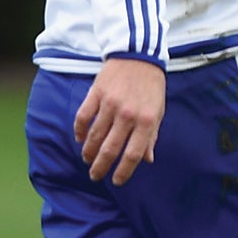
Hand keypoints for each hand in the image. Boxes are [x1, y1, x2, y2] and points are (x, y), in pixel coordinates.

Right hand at [74, 58, 165, 184]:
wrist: (138, 56)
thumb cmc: (151, 87)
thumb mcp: (159, 111)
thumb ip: (151, 136)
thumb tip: (147, 160)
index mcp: (147, 121)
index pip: (134, 153)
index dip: (124, 170)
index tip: (117, 181)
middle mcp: (128, 115)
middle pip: (111, 148)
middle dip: (101, 167)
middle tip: (95, 176)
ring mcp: (110, 104)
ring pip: (95, 136)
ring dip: (89, 151)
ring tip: (87, 160)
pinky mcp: (96, 94)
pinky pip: (83, 117)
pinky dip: (79, 131)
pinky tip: (80, 139)